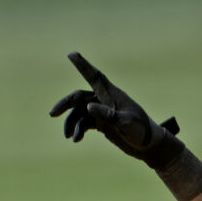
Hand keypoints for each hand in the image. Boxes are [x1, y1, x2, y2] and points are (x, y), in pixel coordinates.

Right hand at [49, 52, 181, 165]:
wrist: (149, 146)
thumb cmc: (141, 130)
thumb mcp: (126, 122)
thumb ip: (108, 115)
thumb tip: (88, 107)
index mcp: (111, 94)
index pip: (94, 76)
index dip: (83, 65)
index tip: (71, 54)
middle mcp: (104, 100)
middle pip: (79, 97)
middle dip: (65, 104)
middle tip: (52, 113)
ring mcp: (101, 111)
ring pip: (79, 112)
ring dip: (71, 122)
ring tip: (68, 136)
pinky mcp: (101, 123)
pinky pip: (84, 123)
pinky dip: (79, 130)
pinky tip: (76, 139)